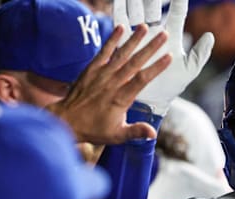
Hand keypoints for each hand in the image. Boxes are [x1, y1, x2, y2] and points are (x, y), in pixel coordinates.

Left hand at [46, 25, 170, 143]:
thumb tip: (153, 133)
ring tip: (146, 27)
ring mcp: (101, 74)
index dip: (156, 67)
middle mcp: (112, 83)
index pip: (142, 80)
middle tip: (163, 35)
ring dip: (134, 40)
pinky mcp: (92, 69)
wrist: (66, 120)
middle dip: (150, 48)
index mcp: (120, 99)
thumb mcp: (116, 135)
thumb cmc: (93, 129)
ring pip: (121, 54)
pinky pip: (104, 52)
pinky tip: (121, 28)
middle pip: (135, 62)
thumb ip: (135, 132)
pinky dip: (112, 40)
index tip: (168, 57)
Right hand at [115, 0, 214, 114]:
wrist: (152, 101)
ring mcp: (139, 37)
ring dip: (136, 1)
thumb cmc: (172, 85)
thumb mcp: (190, 70)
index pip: (177, 13)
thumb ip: (200, 53)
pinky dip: (120, 11)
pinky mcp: (124, 43)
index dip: (179, 1)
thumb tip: (210, 36)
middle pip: (153, 8)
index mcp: (171, 37)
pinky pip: (120, 24)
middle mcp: (155, 33)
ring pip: (137, 12)